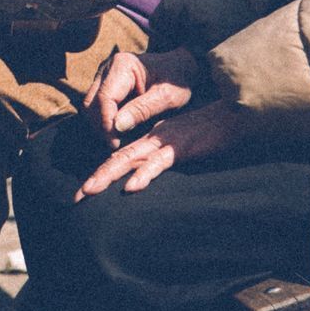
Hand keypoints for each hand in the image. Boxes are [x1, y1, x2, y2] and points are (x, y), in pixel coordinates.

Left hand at [75, 99, 253, 198]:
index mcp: (152, 138)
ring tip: (91, 189)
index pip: (121, 156)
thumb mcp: (182, 144)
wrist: (232, 114)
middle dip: (97, 178)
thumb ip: (164, 155)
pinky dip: (144, 174)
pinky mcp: (182, 147)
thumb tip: (147, 172)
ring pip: (131, 159)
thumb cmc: (210, 131)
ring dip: (109, 174)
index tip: (84, 192)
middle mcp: (154, 138)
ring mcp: (166, 142)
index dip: (102, 173)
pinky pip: (159, 162)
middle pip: (119, 158)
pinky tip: (131, 187)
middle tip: (77, 196)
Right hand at [82, 46, 199, 143]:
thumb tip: (117, 126)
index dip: (106, 123)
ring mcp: (104, 76)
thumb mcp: (167, 97)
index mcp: (123, 65)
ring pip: (90, 106)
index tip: (115, 142)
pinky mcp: (105, 86)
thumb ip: (143, 110)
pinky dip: (103, 121)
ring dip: (100, 125)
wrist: (181, 68)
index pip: (104, 98)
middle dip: (101, 126)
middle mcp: (108, 68)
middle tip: (116, 144)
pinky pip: (95, 107)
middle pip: (91, 102)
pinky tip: (118, 132)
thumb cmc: (178, 81)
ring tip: (117, 139)